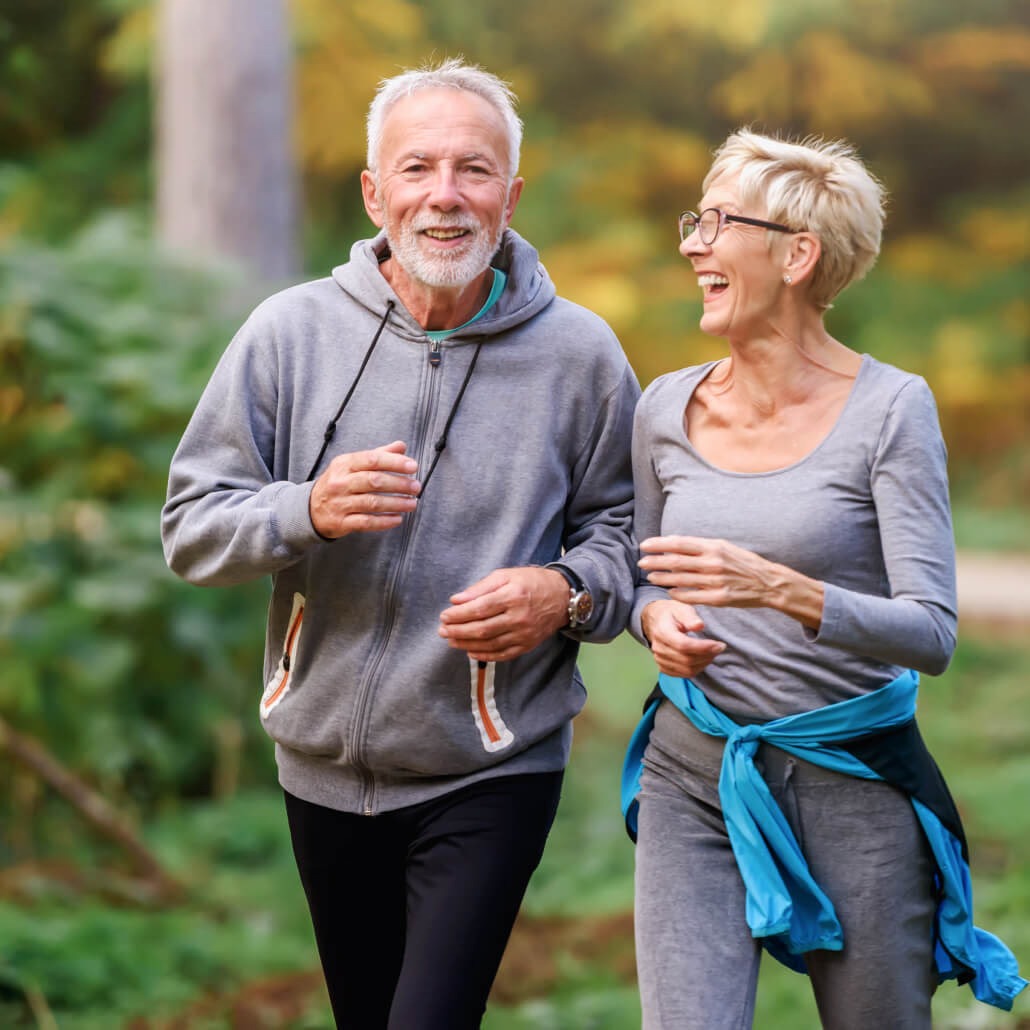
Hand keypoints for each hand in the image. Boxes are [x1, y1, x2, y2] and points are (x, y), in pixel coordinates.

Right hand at [308, 441, 420, 538]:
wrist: (309, 508)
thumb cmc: (338, 484)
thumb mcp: (351, 465)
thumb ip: (377, 455)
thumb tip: (400, 446)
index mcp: (344, 464)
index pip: (372, 460)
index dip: (394, 462)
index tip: (412, 466)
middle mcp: (340, 483)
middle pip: (374, 481)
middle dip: (399, 484)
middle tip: (416, 486)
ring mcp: (340, 503)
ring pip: (372, 503)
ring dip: (396, 503)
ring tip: (412, 503)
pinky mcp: (341, 522)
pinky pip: (366, 522)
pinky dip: (384, 521)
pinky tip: (397, 519)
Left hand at [438, 567, 568, 662]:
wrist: (562, 597)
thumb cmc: (531, 582)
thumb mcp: (506, 575)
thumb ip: (480, 588)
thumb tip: (456, 600)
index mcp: (513, 595)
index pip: (479, 609)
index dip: (459, 615)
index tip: (444, 616)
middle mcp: (520, 617)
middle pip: (482, 629)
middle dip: (458, 631)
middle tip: (442, 630)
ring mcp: (525, 634)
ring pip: (490, 644)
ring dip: (467, 644)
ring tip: (451, 640)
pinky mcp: (527, 645)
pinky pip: (502, 655)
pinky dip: (484, 655)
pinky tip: (470, 651)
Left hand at [639, 535, 782, 608]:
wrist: (768, 582)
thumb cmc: (743, 562)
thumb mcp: (724, 546)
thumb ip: (700, 545)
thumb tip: (673, 541)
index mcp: (713, 547)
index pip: (679, 543)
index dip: (659, 544)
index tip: (644, 545)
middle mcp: (713, 562)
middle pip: (676, 561)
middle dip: (655, 561)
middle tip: (641, 562)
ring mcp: (715, 581)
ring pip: (681, 579)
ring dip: (662, 578)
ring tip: (650, 576)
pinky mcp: (719, 598)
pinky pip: (692, 596)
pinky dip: (678, 593)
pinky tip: (669, 591)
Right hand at [640, 599, 724, 677]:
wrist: (655, 621)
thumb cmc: (670, 613)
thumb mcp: (680, 608)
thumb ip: (690, 617)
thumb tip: (699, 625)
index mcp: (662, 632)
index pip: (683, 645)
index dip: (703, 648)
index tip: (719, 644)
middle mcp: (659, 648)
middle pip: (687, 660)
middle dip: (707, 655)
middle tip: (720, 647)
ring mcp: (659, 659)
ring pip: (687, 669)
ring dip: (704, 663)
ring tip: (713, 652)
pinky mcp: (663, 667)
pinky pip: (683, 674)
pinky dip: (697, 669)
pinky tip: (703, 659)